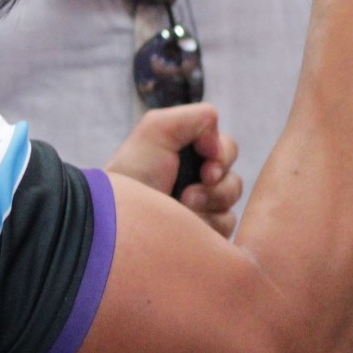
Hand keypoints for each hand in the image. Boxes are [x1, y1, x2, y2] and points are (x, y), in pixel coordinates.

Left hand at [107, 104, 241, 237]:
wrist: (118, 219)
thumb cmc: (133, 173)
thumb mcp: (157, 128)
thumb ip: (198, 117)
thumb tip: (218, 144)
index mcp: (189, 154)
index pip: (227, 149)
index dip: (222, 157)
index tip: (205, 169)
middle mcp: (197, 181)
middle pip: (234, 179)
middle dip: (216, 186)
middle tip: (188, 194)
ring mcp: (201, 210)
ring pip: (231, 206)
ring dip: (209, 206)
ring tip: (180, 210)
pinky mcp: (203, 235)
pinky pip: (225, 228)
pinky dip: (208, 226)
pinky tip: (185, 227)